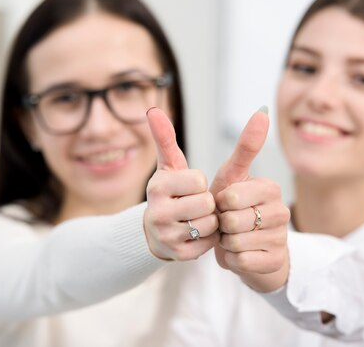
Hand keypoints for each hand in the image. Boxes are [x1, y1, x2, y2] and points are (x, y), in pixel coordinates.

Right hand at [144, 108, 218, 260]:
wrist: (154, 231)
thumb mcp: (169, 165)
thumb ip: (164, 138)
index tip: (190, 186)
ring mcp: (167, 236)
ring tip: (198, 217)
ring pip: (210, 224)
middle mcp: (158, 213)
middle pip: (206, 203)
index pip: (199, 180)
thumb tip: (152, 109)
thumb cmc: (170, 192)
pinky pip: (209, 243)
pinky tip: (197, 232)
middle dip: (208, 202)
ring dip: (211, 220)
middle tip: (196, 203)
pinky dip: (209, 237)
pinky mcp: (178, 255)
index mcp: (157, 187)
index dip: (200, 182)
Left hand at [211, 109, 290, 291]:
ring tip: (233, 237)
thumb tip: (264, 111)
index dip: (219, 202)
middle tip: (228, 223)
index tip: (226, 203)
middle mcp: (281, 211)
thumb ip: (246, 145)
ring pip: (235, 241)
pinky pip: (239, 260)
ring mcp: (280, 238)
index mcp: (270, 187)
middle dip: (220, 223)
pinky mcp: (274, 261)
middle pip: (231, 219)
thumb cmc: (234, 208)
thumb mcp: (233, 175)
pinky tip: (239, 253)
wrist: (246, 248)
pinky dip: (231, 259)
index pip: (231, 195)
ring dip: (225, 242)